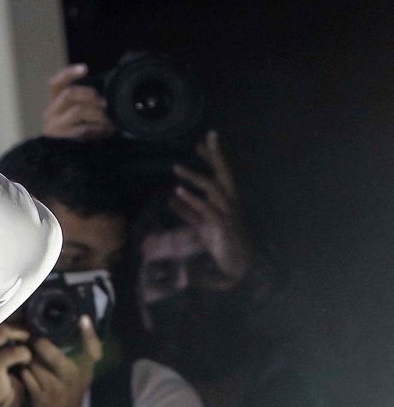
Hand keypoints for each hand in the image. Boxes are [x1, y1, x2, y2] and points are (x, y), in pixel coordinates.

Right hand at [0, 324, 32, 406]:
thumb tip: (19, 324)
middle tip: (31, 333)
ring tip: (28, 348)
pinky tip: (25, 362)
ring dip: (21, 338)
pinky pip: (14, 352)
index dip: (10, 319)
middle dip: (18, 327)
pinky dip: (24, 354)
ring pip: (4, 333)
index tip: (24, 321)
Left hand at [20, 316, 101, 406]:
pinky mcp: (40, 397)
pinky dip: (20, 369)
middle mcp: (73, 377)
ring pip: (32, 362)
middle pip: (49, 350)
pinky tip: (18, 366)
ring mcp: (56, 388)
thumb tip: (84, 318)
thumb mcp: (83, 371)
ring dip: (24, 356)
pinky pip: (25, 376)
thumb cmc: (71, 391)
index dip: (88, 333)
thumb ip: (84, 347)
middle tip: (29, 338)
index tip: (82, 319)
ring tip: (21, 351)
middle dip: (35, 342)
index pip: (92, 348)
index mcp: (85, 368)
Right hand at [42, 64, 114, 139]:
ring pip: (78, 109)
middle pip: (68, 93)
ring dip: (98, 114)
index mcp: (55, 106)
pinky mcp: (63, 141)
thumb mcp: (78, 118)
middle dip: (89, 94)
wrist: (64, 167)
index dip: (69, 74)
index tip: (85, 68)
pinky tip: (103, 134)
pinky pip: (84, 129)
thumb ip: (84, 104)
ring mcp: (55, 129)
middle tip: (103, 103)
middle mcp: (51, 115)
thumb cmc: (78, 138)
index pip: (56, 84)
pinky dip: (97, 129)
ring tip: (107, 123)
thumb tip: (104, 97)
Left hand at [170, 131, 253, 283]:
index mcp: (227, 200)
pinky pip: (206, 208)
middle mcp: (230, 203)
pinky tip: (177, 192)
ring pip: (213, 188)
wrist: (235, 265)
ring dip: (194, 176)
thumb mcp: (200, 224)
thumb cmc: (220, 243)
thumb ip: (187, 211)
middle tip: (203, 140)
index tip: (203, 141)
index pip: (221, 174)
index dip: (213, 157)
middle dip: (215, 156)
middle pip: (224, 173)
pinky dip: (191, 199)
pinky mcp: (222, 225)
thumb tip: (170, 199)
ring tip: (175, 168)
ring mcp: (228, 213)